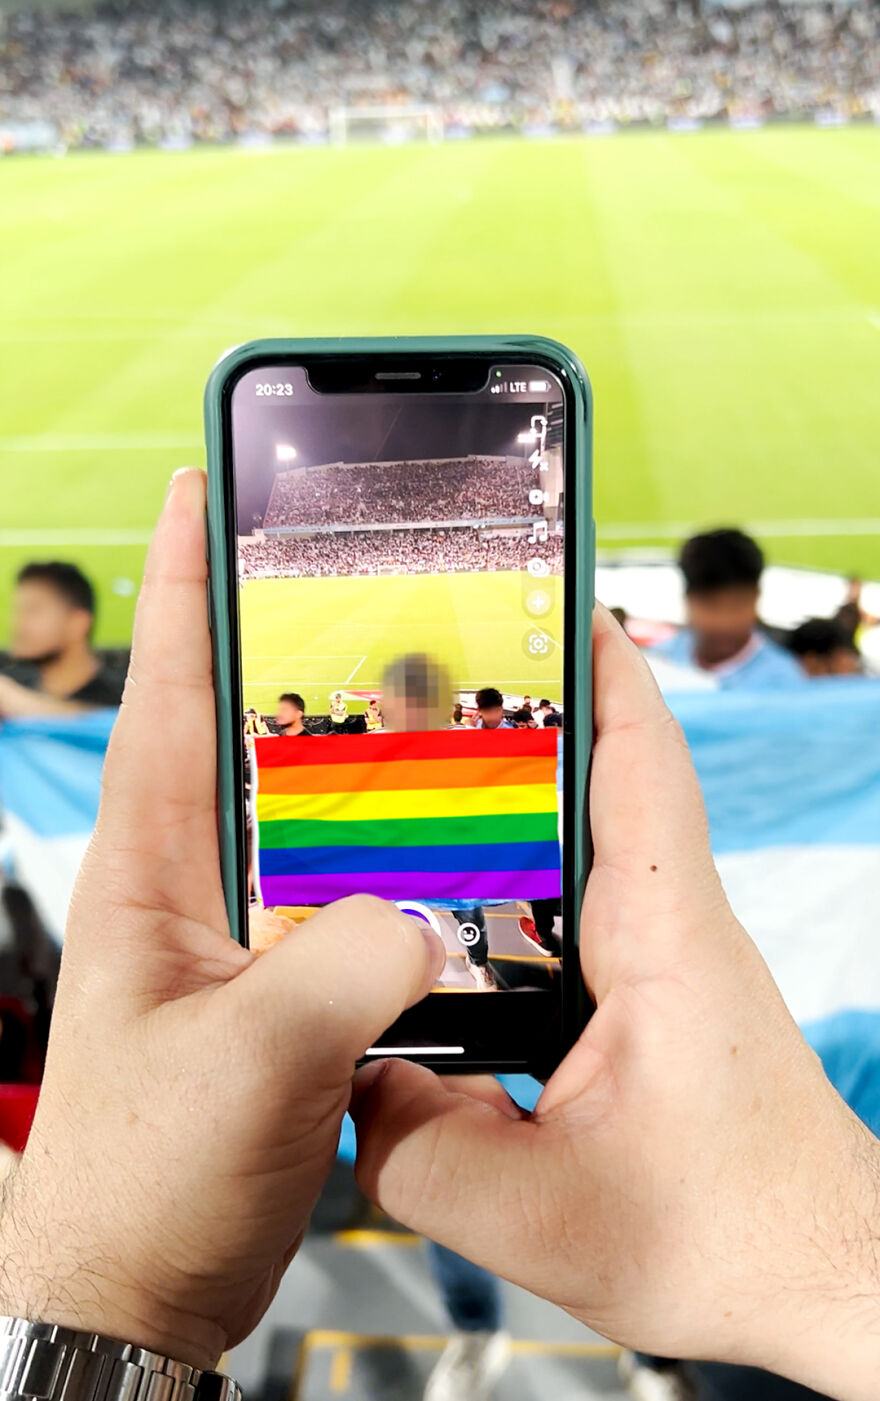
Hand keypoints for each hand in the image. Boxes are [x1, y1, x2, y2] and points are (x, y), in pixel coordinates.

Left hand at [0, 469, 442, 1368]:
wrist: (134, 1286)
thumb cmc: (143, 1182)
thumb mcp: (248, 1065)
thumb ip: (345, 969)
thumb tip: (427, 916)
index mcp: (150, 870)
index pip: (167, 693)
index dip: (184, 585)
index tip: (204, 491)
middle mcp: (191, 882)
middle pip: (245, 726)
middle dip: (287, 635)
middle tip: (352, 563)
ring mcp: (238, 929)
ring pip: (307, 807)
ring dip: (358, 749)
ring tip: (423, 684)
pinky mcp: (283, 979)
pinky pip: (346, 886)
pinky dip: (392, 851)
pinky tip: (444, 843)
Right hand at [354, 604, 879, 1398]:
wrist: (816, 1273)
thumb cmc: (732, 1237)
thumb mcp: (541, 1215)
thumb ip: (417, 1148)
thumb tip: (348, 1082)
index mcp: (665, 938)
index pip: (641, 760)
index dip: (598, 667)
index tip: (545, 598)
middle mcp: (673, 924)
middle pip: (605, 775)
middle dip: (527, 713)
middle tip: (434, 671)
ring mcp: (666, 952)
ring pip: (587, 837)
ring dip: (517, 797)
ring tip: (419, 774)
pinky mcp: (651, 988)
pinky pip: (575, 904)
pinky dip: (517, 879)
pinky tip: (449, 910)